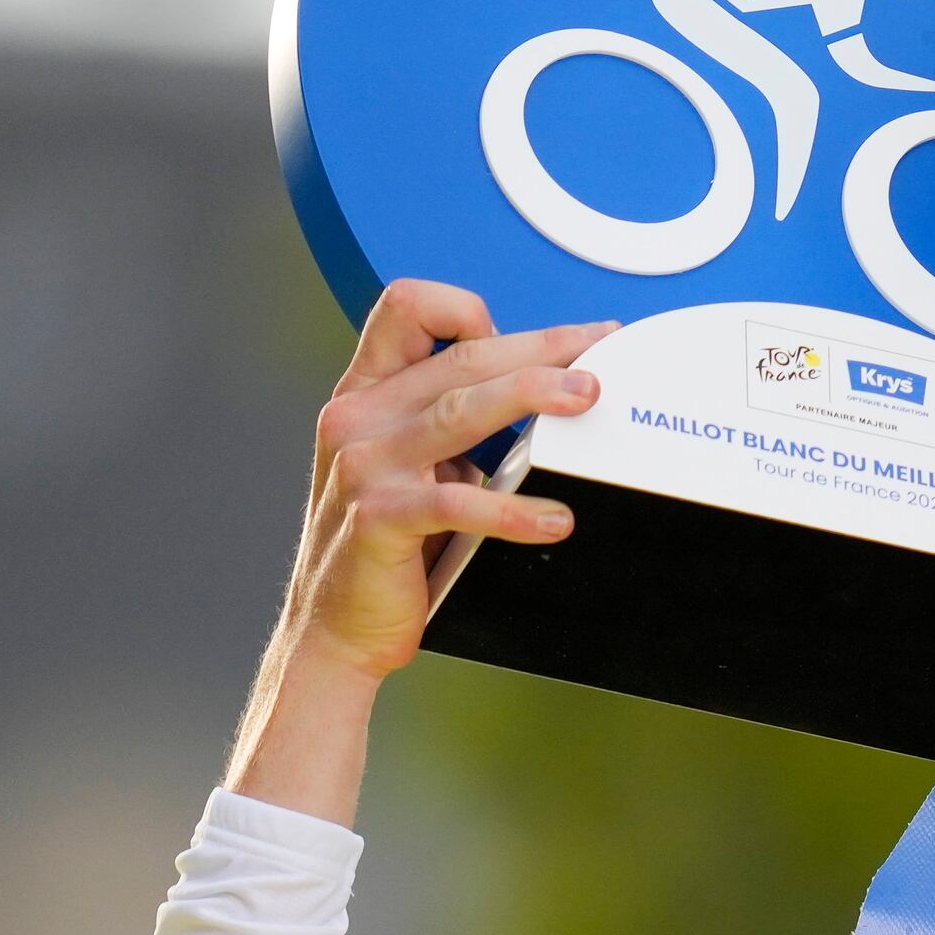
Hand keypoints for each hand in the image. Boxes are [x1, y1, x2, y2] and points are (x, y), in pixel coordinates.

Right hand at [227, 283, 612, 822]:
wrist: (334, 627)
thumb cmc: (388, 546)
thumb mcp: (411, 467)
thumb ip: (452, 426)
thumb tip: (548, 398)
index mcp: (365, 394)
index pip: (406, 307)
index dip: (470, 309)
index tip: (541, 337)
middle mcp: (357, 418)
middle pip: (458, 356)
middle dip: (537, 349)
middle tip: (600, 355)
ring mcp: (362, 466)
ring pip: (458, 408)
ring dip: (531, 396)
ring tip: (588, 400)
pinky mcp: (377, 520)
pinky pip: (455, 503)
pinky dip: (512, 509)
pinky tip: (554, 517)